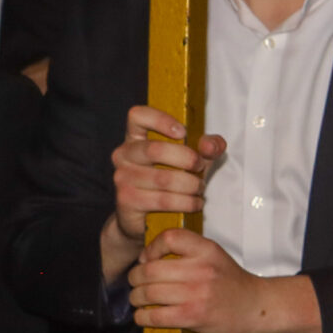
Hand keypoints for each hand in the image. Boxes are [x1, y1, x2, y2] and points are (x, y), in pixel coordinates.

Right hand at [104, 105, 225, 280]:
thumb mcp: (194, 159)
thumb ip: (208, 147)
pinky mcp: (126, 200)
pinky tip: (194, 203)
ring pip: (163, 178)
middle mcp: (124, 155)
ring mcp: (122, 178)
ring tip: (199, 189)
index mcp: (137, 138)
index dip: (160, 119)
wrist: (146, 217)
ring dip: (190, 185)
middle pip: (155, 150)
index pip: (138, 116)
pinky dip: (186, 203)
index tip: (182, 132)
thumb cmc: (171, 180)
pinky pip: (163, 200)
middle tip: (200, 169)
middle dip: (187, 160)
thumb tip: (210, 144)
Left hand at [127, 229, 320, 332]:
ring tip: (139, 300)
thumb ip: (187, 251)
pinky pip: (154, 316)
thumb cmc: (230, 282)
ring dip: (136, 298)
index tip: (148, 259)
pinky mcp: (192, 316)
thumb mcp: (214, 256)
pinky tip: (145, 316)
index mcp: (207, 250)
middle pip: (149, 270)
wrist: (256, 307)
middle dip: (135, 278)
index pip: (169, 238)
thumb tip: (146, 258)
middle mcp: (202, 269)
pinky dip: (143, 317)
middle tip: (137, 283)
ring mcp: (197, 294)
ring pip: (147, 293)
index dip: (150, 248)